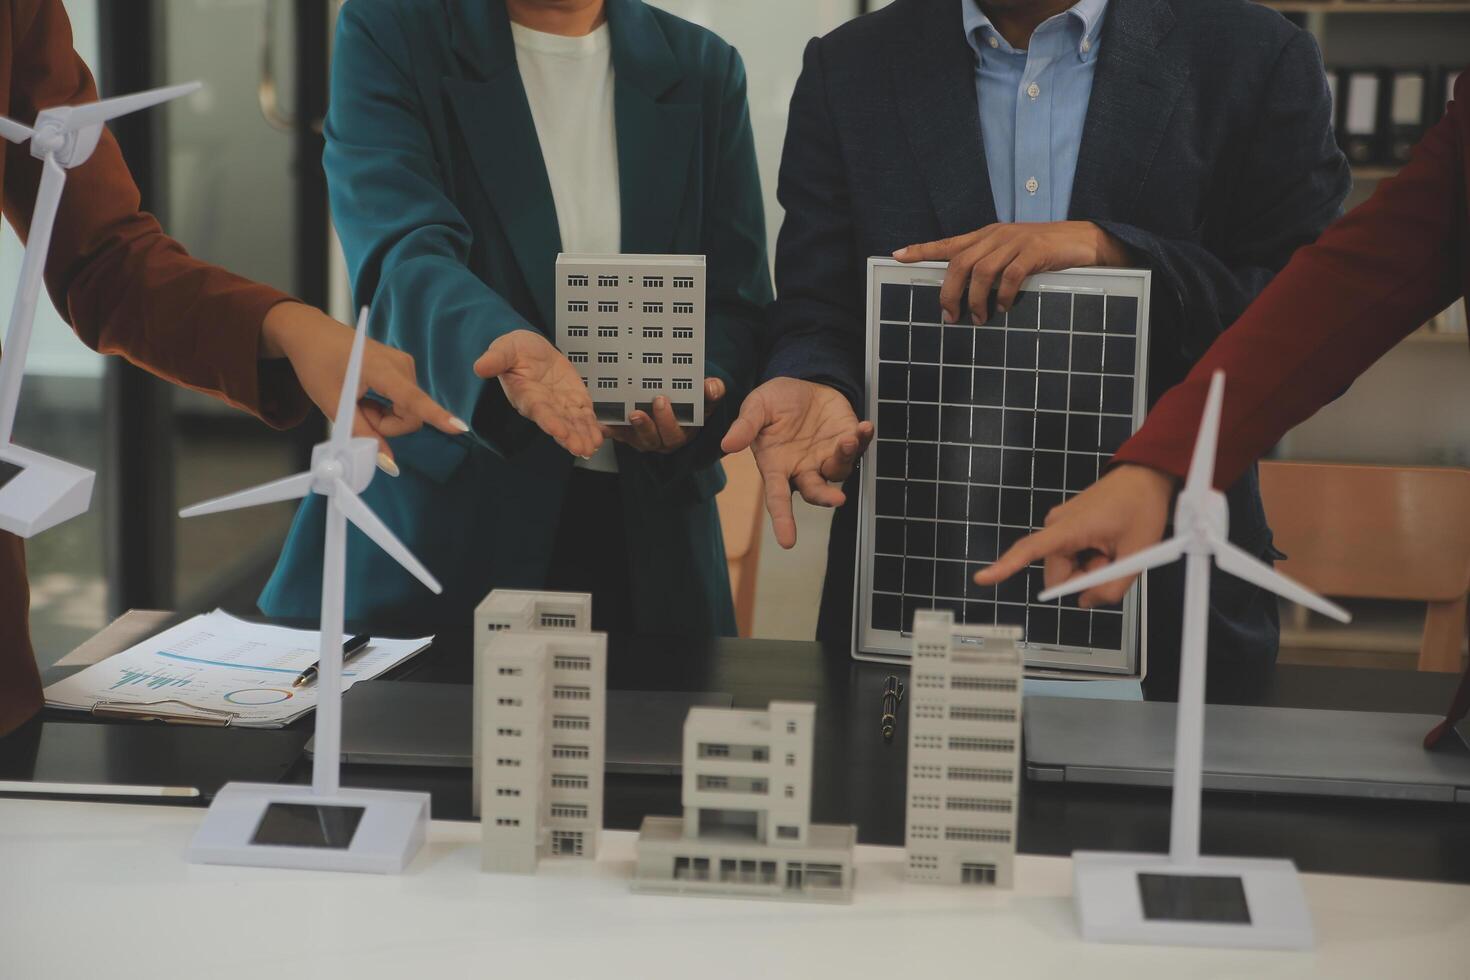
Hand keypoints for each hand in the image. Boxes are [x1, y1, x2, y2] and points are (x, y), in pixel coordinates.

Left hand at [261, 302, 466, 475]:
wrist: (310, 334)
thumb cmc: (318, 363)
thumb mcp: (334, 404)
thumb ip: (363, 434)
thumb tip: (387, 462)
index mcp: (380, 369)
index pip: (413, 399)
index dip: (437, 416)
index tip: (458, 427)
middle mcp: (401, 364)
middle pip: (411, 414)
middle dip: (386, 425)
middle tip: (357, 414)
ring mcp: (404, 364)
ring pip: (408, 410)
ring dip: (384, 416)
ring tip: (358, 400)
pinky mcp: (403, 368)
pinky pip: (404, 401)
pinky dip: (385, 406)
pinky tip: (366, 394)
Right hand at [473, 329, 601, 458]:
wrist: (530, 349)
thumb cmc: (515, 350)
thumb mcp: (504, 348)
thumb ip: (495, 359)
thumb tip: (479, 367)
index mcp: (525, 394)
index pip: (538, 410)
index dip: (549, 421)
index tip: (559, 431)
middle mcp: (543, 405)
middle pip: (558, 423)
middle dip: (570, 436)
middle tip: (582, 449)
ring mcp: (559, 405)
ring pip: (573, 423)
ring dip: (583, 436)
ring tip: (593, 447)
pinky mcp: (574, 400)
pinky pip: (584, 416)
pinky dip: (591, 426)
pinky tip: (598, 437)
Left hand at [602, 378, 725, 453]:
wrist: (675, 401)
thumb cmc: (691, 400)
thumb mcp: (705, 396)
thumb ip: (712, 391)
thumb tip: (712, 387)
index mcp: (684, 431)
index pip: (678, 431)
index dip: (668, 420)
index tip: (662, 400)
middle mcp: (665, 439)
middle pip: (657, 438)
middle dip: (650, 424)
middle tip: (644, 407)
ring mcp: (646, 438)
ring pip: (639, 439)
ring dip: (634, 428)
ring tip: (630, 414)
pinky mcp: (629, 436)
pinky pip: (619, 435)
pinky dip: (610, 430)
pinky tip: (603, 422)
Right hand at [720, 378, 874, 548]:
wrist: (802, 385)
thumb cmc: (775, 403)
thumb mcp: (756, 407)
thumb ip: (746, 426)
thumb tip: (727, 444)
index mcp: (777, 466)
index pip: (777, 498)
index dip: (782, 519)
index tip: (787, 542)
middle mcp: (804, 468)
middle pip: (815, 491)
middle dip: (826, 497)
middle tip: (837, 499)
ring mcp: (826, 457)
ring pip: (839, 470)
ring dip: (845, 457)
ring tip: (849, 438)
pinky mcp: (846, 440)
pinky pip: (859, 447)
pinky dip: (864, 439)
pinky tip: (865, 428)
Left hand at [893, 221, 1133, 324]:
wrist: (1082, 240)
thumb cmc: (1043, 252)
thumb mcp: (1010, 254)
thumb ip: (988, 266)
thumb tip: (965, 295)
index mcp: (986, 236)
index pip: (948, 243)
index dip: (922, 249)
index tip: (898, 256)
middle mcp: (996, 235)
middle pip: (959, 263)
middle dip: (949, 292)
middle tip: (950, 316)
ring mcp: (1015, 242)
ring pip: (981, 271)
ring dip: (975, 300)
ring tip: (979, 318)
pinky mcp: (1034, 251)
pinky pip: (1009, 276)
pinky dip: (1003, 296)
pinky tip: (1003, 308)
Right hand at [973, 464, 1176, 606]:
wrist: (1146, 476)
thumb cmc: (1142, 508)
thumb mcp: (1136, 555)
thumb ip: (1112, 587)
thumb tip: (1086, 602)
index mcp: (1069, 528)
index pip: (1029, 550)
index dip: (1005, 567)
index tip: (982, 578)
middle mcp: (1056, 524)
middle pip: (1057, 572)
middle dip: (1083, 577)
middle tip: (1113, 562)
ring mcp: (1060, 523)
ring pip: (1066, 565)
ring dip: (1088, 567)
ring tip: (1113, 549)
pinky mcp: (1066, 524)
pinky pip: (1070, 553)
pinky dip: (1088, 557)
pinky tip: (1107, 543)